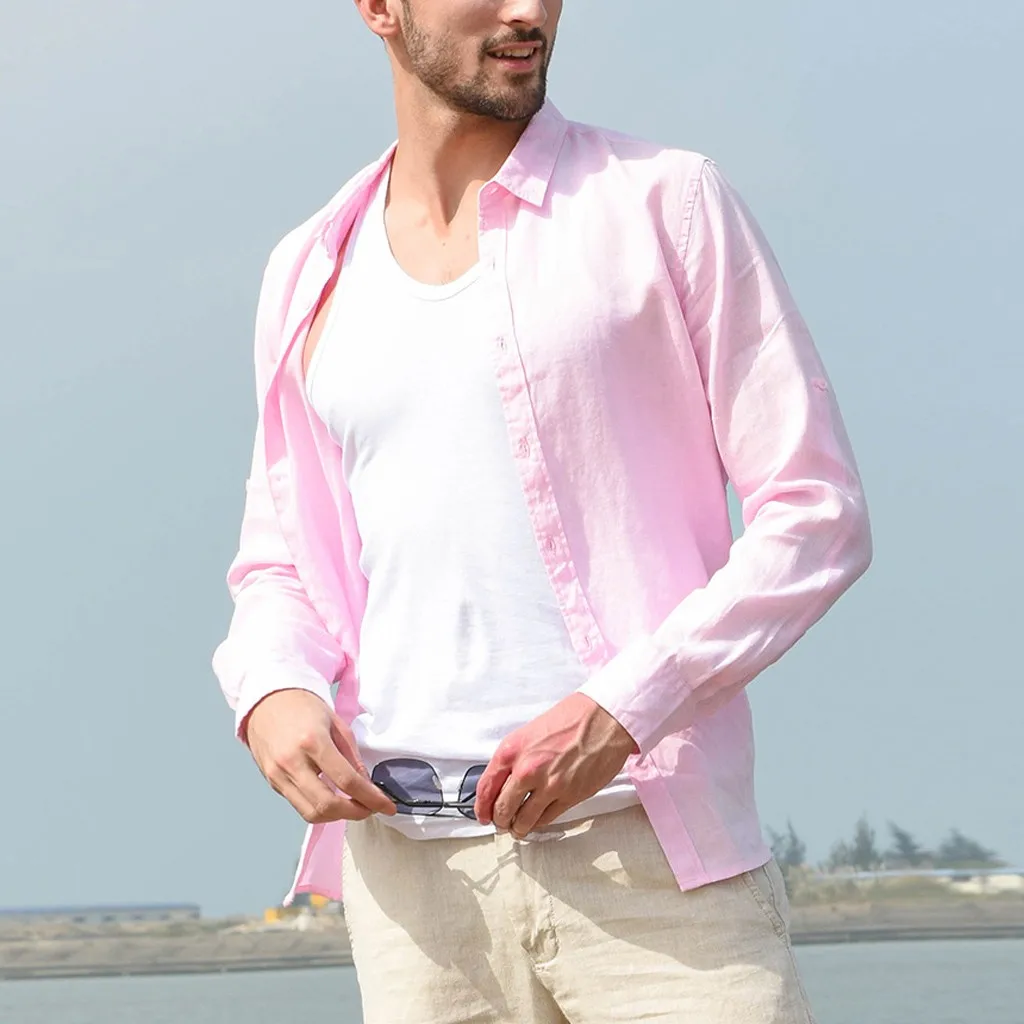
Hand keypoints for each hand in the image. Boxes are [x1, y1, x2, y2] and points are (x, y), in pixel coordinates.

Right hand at [245, 689, 395, 823]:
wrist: (267, 700)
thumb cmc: (303, 707)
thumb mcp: (336, 723)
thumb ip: (352, 757)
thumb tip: (366, 786)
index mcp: (313, 742)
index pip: (346, 781)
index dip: (371, 798)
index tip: (387, 806)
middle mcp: (292, 762)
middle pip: (327, 805)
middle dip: (355, 813)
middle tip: (370, 807)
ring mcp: (278, 775)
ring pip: (311, 813)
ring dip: (337, 816)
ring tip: (352, 805)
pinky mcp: (272, 783)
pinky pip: (299, 805)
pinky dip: (319, 808)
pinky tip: (332, 798)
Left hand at [474, 693, 638, 838]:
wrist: (604, 718)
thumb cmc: (572, 718)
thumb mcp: (530, 732)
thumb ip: (515, 757)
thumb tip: (503, 780)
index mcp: (513, 750)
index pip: (486, 787)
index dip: (481, 807)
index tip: (482, 814)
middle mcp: (527, 769)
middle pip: (502, 809)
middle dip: (499, 820)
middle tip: (501, 823)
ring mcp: (549, 785)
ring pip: (523, 821)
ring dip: (518, 828)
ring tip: (518, 827)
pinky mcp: (569, 796)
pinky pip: (546, 819)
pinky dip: (538, 824)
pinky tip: (537, 821)